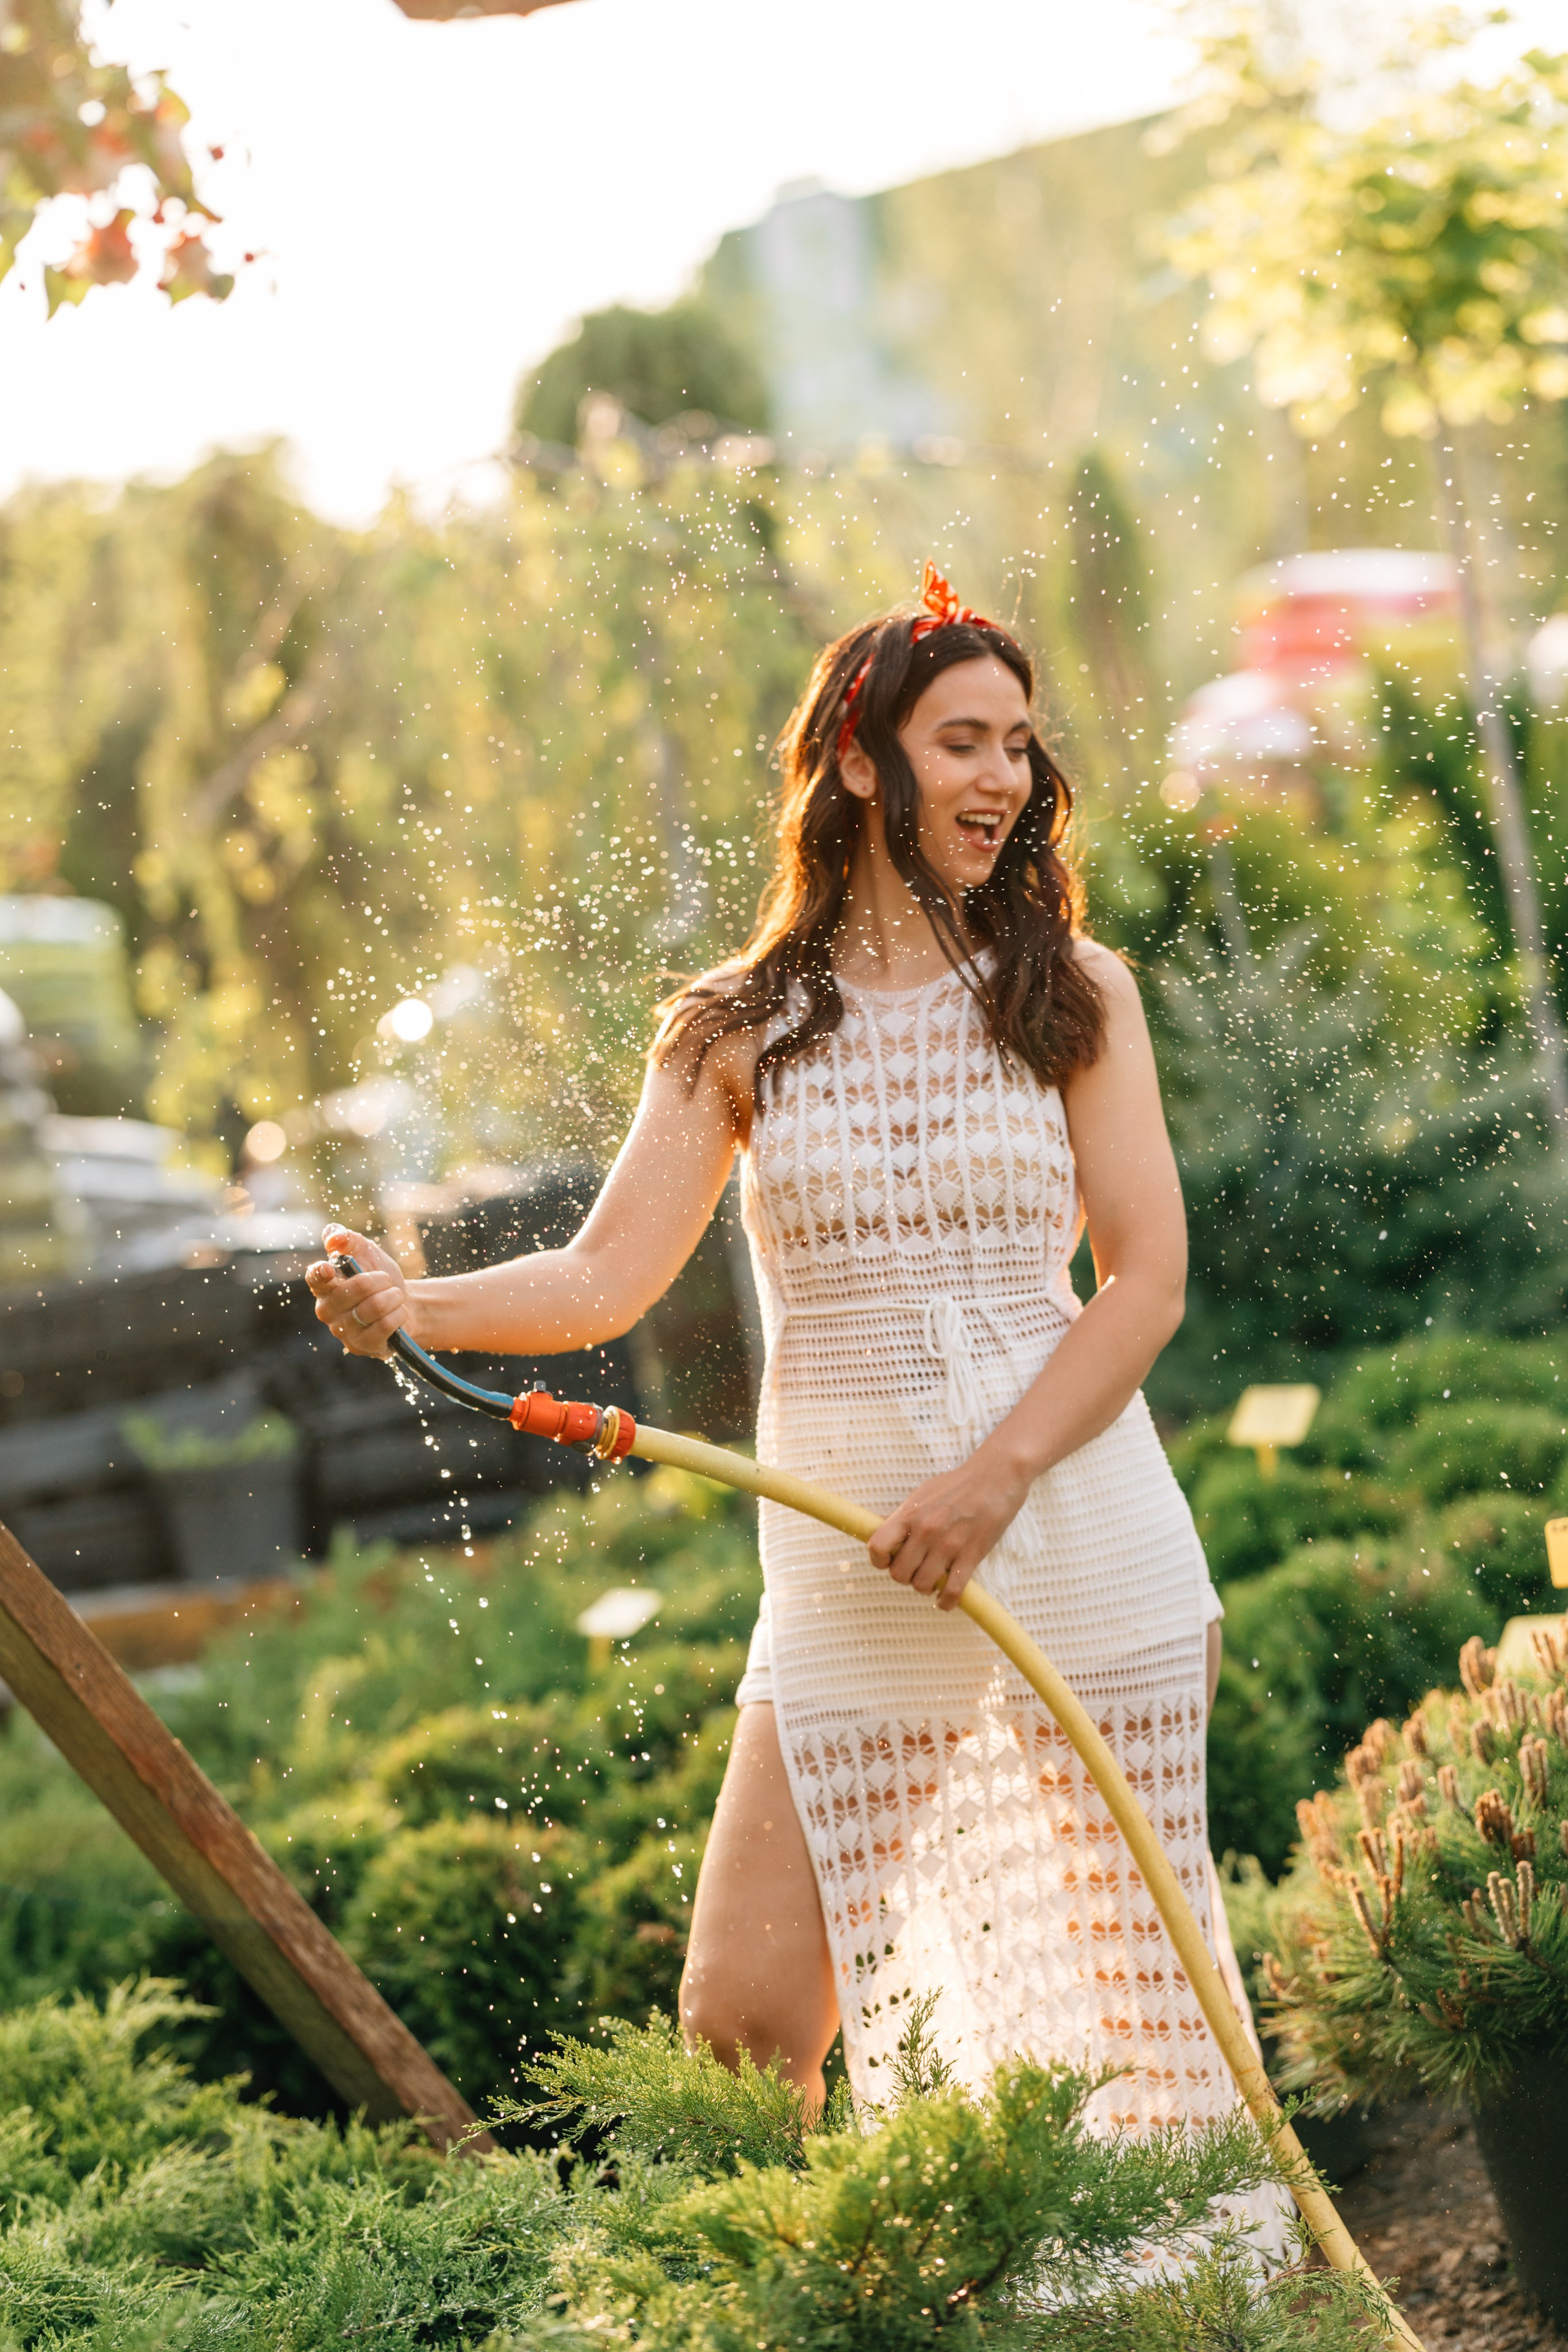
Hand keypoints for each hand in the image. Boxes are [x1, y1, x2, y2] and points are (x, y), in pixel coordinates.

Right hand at [305, 1225, 413, 1358]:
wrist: (405, 1304)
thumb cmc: (380, 1276)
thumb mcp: (366, 1251)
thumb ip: (347, 1239)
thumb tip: (333, 1238)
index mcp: (323, 1285)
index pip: (314, 1278)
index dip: (320, 1273)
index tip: (329, 1269)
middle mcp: (327, 1309)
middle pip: (357, 1288)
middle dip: (381, 1280)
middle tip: (387, 1281)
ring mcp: (342, 1331)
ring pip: (375, 1307)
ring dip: (393, 1297)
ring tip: (394, 1298)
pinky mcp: (360, 1346)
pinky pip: (385, 1325)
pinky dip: (398, 1314)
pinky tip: (396, 1314)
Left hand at [867, 1451, 1030, 1611]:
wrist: (994, 1478)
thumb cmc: (956, 1485)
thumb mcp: (922, 1494)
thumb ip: (902, 1516)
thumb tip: (877, 1528)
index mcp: (910, 1514)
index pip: (877, 1546)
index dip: (879, 1560)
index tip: (888, 1561)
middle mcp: (925, 1530)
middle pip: (899, 1574)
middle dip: (905, 1576)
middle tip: (916, 1569)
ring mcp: (948, 1544)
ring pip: (922, 1586)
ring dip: (926, 1587)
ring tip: (933, 1578)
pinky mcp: (971, 1555)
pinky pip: (952, 1591)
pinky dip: (946, 1602)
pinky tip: (946, 1599)